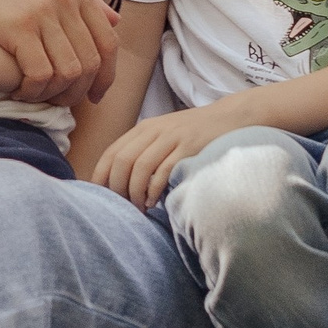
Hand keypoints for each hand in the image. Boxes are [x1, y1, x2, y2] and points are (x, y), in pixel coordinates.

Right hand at [0, 0, 118, 105]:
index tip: (96, 94)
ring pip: (68, 72)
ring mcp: (43, 13)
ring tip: (42, 98)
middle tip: (65, 104)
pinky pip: (41, 74)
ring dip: (57, 94)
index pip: (108, 42)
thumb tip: (116, 19)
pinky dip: (35, 91)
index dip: (106, 75)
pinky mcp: (18, 27)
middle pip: (91, 61)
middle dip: (81, 91)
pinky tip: (21, 92)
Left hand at [94, 102, 230, 211]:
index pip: (111, 153)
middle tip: (122, 208)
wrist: (229, 118)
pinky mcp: (189, 147)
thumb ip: (143, 151)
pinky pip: (164, 170)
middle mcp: (154, 131)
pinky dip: (155, 189)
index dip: (100, 177)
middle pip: (122, 161)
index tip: (99, 198)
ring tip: (139, 208)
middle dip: (117, 188)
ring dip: (135, 192)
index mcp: (143, 129)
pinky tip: (154, 201)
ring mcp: (172, 138)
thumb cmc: (193, 134)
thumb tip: (120, 183)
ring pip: (140, 167)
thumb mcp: (163, 136)